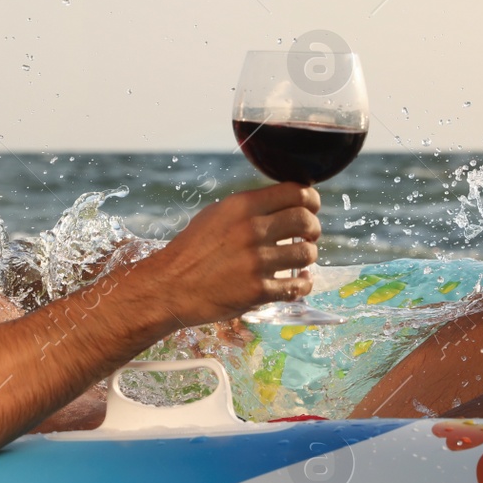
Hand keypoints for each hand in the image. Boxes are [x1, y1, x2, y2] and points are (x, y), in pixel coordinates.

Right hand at [135, 182, 320, 326]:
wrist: (169, 287)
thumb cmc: (191, 251)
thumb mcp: (216, 215)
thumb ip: (249, 208)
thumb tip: (282, 203)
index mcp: (241, 206)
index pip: (295, 191)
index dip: (311, 199)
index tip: (311, 207)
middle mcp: (251, 230)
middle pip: (306, 220)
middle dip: (313, 228)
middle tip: (309, 235)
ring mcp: (256, 262)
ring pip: (307, 254)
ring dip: (308, 256)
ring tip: (300, 260)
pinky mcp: (257, 291)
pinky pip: (297, 286)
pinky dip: (302, 285)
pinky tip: (297, 282)